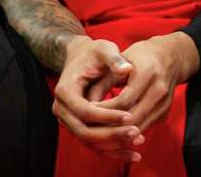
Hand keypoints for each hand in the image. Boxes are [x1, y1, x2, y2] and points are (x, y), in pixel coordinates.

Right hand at [52, 36, 143, 161]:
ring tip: (138, 143)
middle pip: (84, 132)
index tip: (130, 115)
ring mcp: (67, 120)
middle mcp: (62, 109)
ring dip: (113, 145)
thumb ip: (114, 58)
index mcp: (65, 91)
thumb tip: (127, 68)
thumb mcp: (104, 49)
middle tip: (136, 133)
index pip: (85, 111)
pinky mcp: (76, 126)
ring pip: (89, 141)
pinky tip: (131, 152)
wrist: (80, 57)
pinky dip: (110, 148)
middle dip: (111, 135)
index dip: (107, 116)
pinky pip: (92, 142)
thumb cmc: (93, 52)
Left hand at [95, 32, 198, 132]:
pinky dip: (129, 131)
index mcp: (148, 72)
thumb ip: (104, 81)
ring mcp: (165, 103)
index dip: (105, 110)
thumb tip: (87, 105)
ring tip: (100, 132)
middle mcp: (160, 89)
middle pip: (132, 117)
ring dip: (119, 132)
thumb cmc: (141, 55)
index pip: (124, 100)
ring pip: (139, 126)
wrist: (171, 56)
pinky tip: (114, 130)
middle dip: (110, 125)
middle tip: (91, 128)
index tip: (87, 113)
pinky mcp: (165, 112)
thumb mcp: (119, 61)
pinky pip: (145, 126)